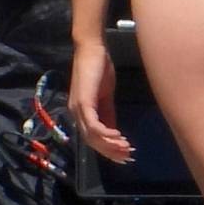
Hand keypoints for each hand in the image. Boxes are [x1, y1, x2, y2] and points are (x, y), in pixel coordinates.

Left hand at [69, 41, 133, 162]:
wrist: (92, 48)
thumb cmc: (99, 67)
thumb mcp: (105, 94)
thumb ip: (107, 112)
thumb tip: (113, 130)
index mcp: (81, 112)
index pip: (92, 137)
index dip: (107, 148)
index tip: (123, 154)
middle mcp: (76, 114)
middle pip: (92, 142)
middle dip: (110, 151)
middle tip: (127, 156)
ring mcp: (78, 109)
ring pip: (92, 137)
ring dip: (110, 145)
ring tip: (126, 148)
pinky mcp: (83, 103)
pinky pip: (93, 125)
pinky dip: (105, 133)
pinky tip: (117, 136)